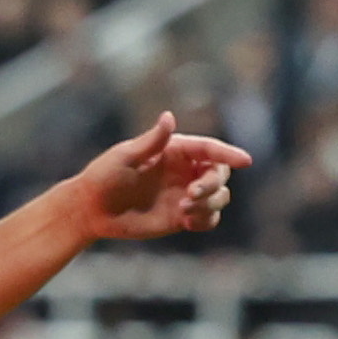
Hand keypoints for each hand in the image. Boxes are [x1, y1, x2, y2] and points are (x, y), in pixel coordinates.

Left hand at [79, 113, 251, 240]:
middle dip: (213, 184)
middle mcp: (185, 171)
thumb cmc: (104, 176)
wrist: (92, 209)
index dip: (229, 154)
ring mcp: (185, 194)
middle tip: (191, 195)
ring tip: (184, 210)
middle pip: (219, 173)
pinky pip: (209, 218)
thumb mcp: (124, 157)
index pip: (209, 149)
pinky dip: (206, 219)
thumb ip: (151, 142)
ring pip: (219, 196)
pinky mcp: (182, 217)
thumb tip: (169, 117)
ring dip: (210, 203)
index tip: (245, 161)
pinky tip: (187, 221)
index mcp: (175, 150)